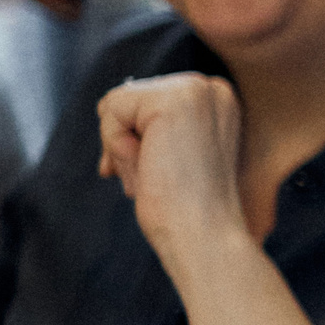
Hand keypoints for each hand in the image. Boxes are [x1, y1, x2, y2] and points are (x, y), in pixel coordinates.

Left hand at [97, 72, 248, 262]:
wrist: (204, 236)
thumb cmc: (186, 208)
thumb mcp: (174, 153)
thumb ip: (154, 124)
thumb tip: (106, 106)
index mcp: (218, 100)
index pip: (146, 100)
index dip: (136, 137)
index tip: (154, 170)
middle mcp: (211, 88)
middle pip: (127, 98)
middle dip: (124, 141)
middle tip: (153, 177)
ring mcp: (194, 90)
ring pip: (116, 104)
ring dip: (120, 147)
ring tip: (153, 176)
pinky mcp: (171, 101)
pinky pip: (112, 110)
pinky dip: (116, 146)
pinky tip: (147, 169)